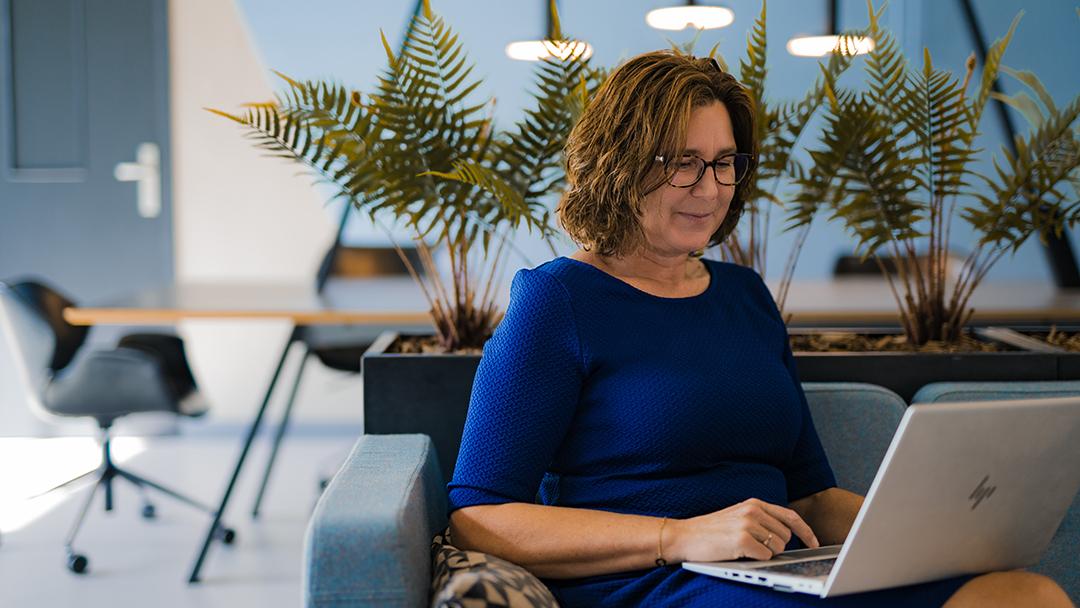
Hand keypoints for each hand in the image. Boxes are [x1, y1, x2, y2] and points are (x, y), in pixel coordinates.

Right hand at [666, 498, 818, 562]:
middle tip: (756, 548)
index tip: (814, 542)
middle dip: (776, 547)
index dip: (806, 531)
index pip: (790, 516)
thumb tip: (787, 534)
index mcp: (754, 503)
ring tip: (745, 549)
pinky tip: (740, 554)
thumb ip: (760, 519)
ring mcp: (747, 524)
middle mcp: (753, 511)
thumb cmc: (711, 531)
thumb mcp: (737, 516)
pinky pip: (765, 556)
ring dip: (766, 554)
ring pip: (778, 547)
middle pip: (785, 536)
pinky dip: (756, 560)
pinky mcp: (741, 540)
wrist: (684, 536)